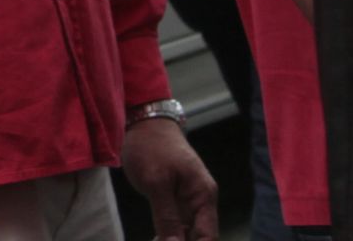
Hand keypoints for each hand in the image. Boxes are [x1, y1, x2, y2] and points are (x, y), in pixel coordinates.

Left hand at [120, 114, 217, 240]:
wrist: (144, 122)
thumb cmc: (151, 146)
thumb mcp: (156, 182)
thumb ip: (167, 215)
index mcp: (203, 195)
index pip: (208, 236)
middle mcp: (201, 200)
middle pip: (200, 237)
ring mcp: (189, 200)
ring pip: (188, 233)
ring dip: (174, 240)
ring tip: (154, 240)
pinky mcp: (176, 198)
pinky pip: (178, 224)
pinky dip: (169, 233)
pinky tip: (156, 238)